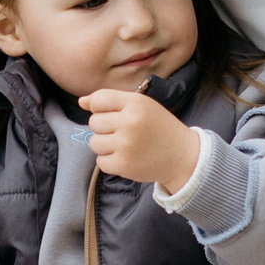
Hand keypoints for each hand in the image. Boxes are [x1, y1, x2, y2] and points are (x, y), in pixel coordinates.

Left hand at [82, 90, 202, 193]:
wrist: (182, 156)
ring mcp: (126, 145)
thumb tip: (81, 101)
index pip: (98, 100)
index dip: (100, 108)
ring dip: (105, 145)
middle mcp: (130, 122)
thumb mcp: (141, 106)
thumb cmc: (159, 127)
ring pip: (94, 142)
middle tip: (123, 132)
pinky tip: (126, 157)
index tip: (112, 114)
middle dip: (104, 128)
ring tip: (124, 145)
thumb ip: (111, 100)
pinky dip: (110, 161)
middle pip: (94, 122)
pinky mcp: (124, 165)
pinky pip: (100, 161)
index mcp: (136, 103)